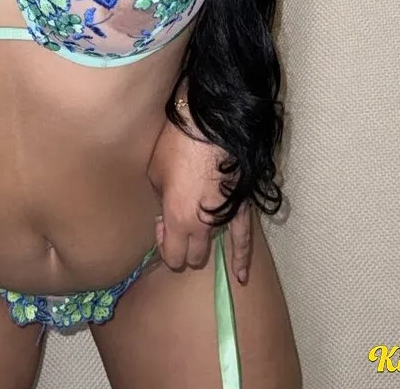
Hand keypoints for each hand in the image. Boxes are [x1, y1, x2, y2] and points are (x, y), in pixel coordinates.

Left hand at [148, 112, 252, 282]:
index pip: (172, 255)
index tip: (161, 225)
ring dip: (204, 243)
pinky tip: (240, 276)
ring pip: (214, 247)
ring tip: (198, 245)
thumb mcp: (155, 171)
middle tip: (177, 226)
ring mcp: (225, 219)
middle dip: (184, 248)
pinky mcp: (242, 207)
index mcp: (178, 219)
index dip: (165, 245)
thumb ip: (161, 197)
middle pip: (194, 255)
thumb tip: (167, 205)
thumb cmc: (177, 143)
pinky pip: (244, 238)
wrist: (212, 123)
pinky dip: (241, 257)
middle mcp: (203, 227)